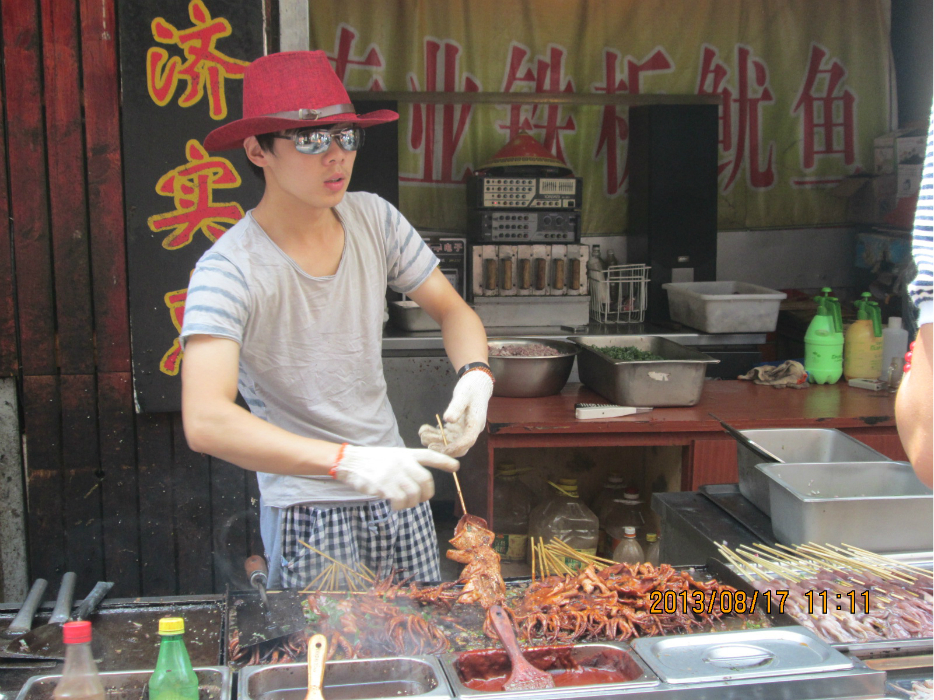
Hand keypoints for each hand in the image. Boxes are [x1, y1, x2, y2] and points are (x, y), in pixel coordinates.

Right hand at [332, 445, 458, 509]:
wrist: (350, 461)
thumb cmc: (372, 461)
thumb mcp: (392, 456)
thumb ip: (407, 465)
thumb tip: (421, 484)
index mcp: (405, 453)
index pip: (428, 456)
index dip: (443, 461)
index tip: (456, 467)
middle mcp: (402, 463)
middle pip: (425, 479)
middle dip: (427, 492)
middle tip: (423, 498)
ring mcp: (393, 474)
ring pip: (414, 493)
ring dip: (412, 502)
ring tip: (404, 502)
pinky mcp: (383, 486)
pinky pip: (399, 501)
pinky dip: (400, 506)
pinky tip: (394, 504)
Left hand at [419, 370, 493, 456]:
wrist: (476, 385)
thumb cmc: (471, 388)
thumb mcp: (463, 395)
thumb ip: (456, 407)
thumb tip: (448, 420)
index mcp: (475, 424)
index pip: (467, 441)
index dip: (454, 447)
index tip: (439, 448)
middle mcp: (471, 430)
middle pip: (459, 447)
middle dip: (442, 447)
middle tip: (427, 443)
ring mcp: (464, 430)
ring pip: (450, 443)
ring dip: (435, 441)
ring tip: (422, 433)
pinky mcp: (457, 428)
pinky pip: (446, 436)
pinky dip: (435, 434)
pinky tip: (424, 429)